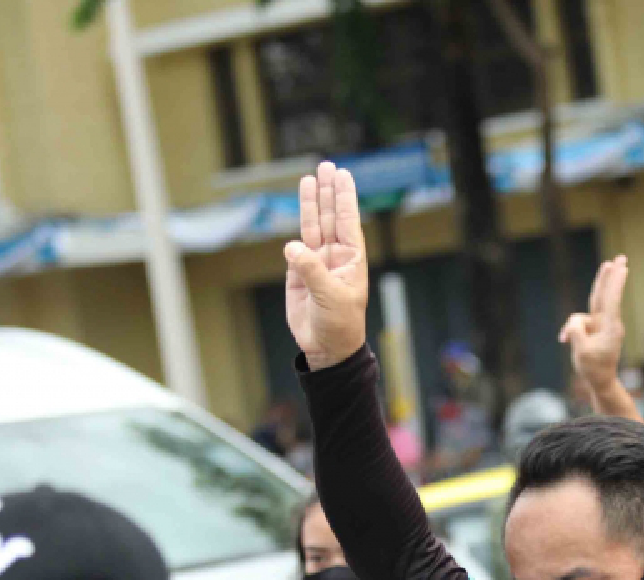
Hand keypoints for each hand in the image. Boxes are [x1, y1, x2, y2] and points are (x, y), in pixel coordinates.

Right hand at [284, 162, 370, 370]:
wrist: (326, 348)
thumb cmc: (339, 325)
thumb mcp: (330, 297)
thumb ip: (311, 270)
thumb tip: (292, 246)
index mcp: (352, 259)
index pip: (348, 221)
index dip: (345, 197)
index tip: (343, 174)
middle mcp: (335, 256)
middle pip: (331, 217)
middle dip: (329, 192)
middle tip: (327, 166)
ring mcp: (317, 262)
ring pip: (314, 226)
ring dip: (312, 203)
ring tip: (310, 178)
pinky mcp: (299, 273)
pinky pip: (297, 246)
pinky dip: (297, 228)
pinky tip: (300, 211)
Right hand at [558, 256, 628, 393]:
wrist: (600, 382)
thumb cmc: (593, 369)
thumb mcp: (581, 351)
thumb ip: (576, 331)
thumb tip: (574, 321)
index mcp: (609, 327)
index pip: (611, 299)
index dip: (614, 281)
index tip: (621, 266)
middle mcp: (608, 323)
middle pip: (606, 294)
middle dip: (611, 276)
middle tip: (620, 258)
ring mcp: (601, 325)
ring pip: (589, 308)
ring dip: (578, 317)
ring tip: (569, 337)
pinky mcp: (595, 329)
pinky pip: (579, 322)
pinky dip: (571, 330)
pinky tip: (563, 340)